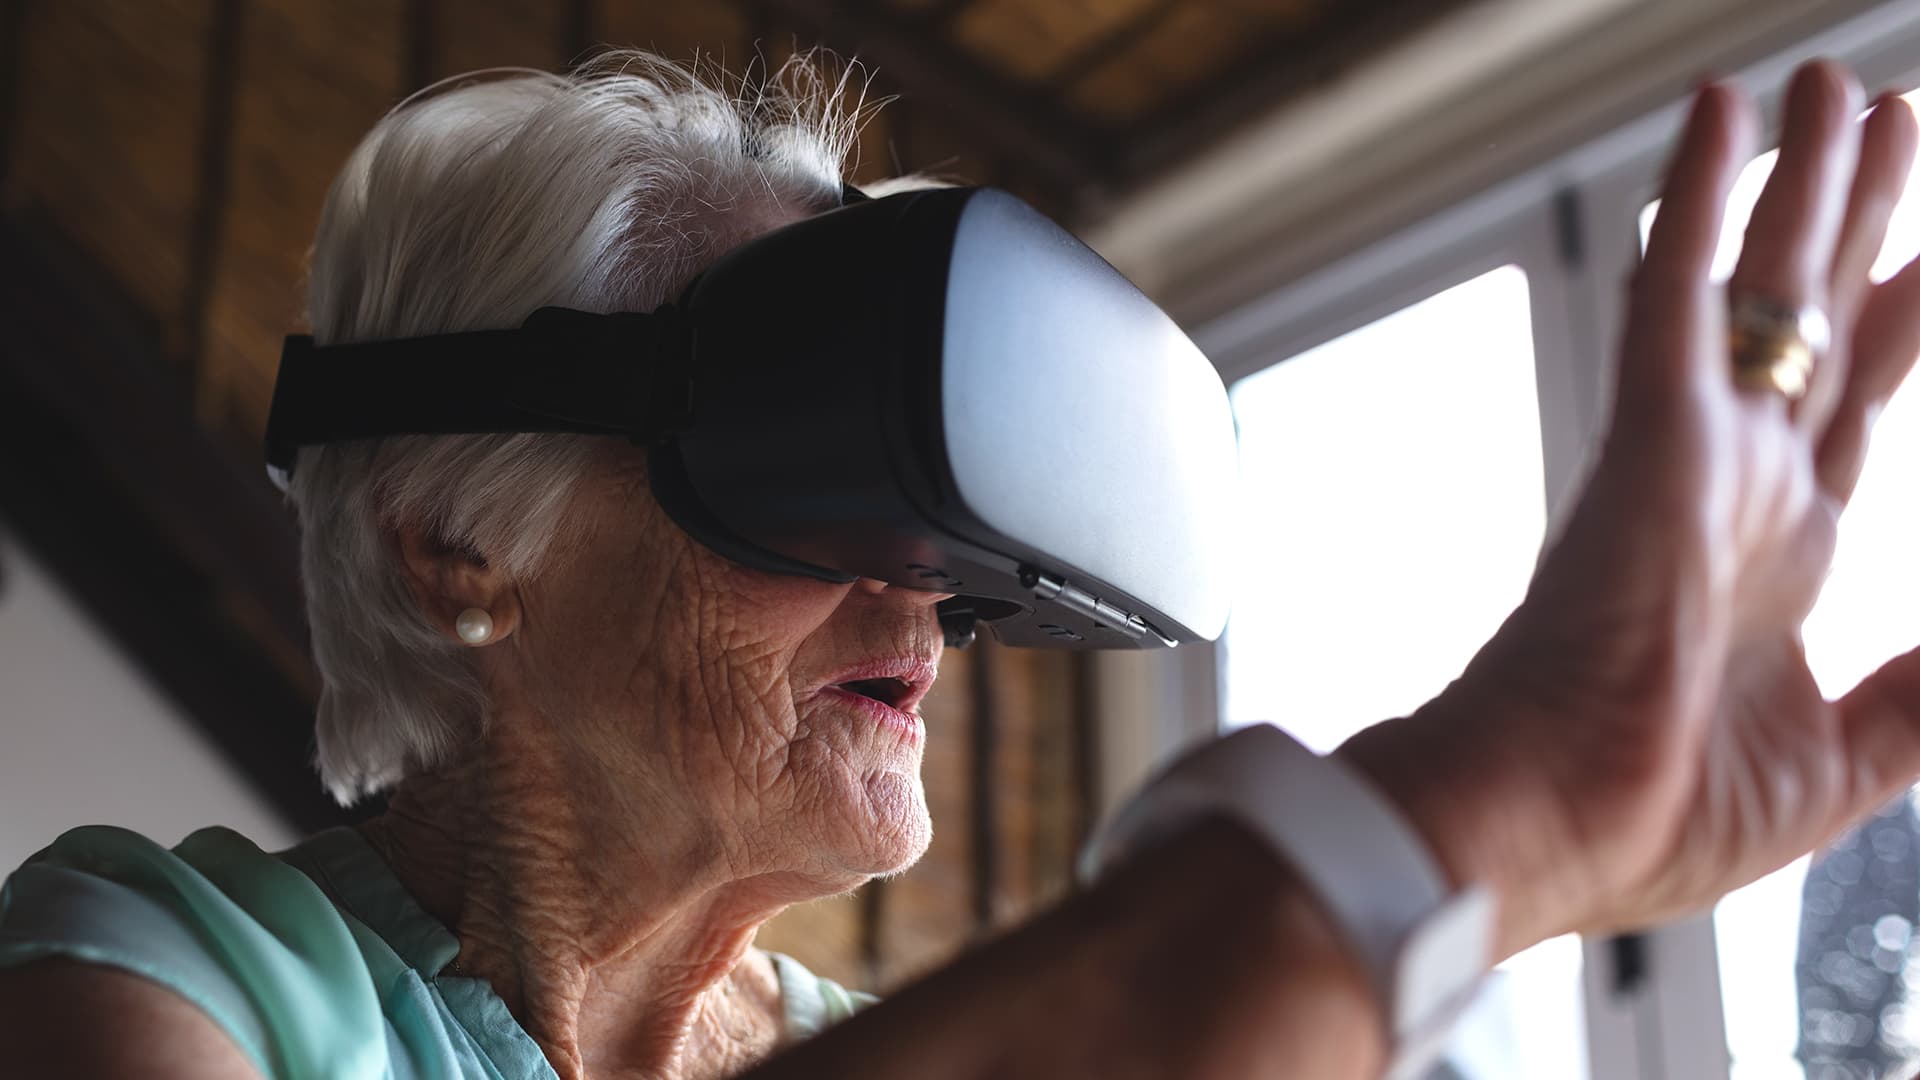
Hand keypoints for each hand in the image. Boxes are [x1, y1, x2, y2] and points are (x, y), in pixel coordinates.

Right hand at [1343, 62, 1919, 958]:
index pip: (1847, 406)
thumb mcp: (1848, 766)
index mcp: (1775, 552)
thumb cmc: (1649, 816)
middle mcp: (1737, 481)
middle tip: (1887, 121)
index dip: (1899, 327)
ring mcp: (1692, 450)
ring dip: (1799, 182)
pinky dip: (1701, 198)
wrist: (1543, 827)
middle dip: (1857, 222)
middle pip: (1813, 318)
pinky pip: (1680, 291)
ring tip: (1837, 88)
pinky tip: (1724, 114)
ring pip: (1757, 281)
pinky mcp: (1652, 435)